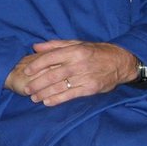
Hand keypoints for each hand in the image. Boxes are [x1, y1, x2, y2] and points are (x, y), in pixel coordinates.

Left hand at [4, 40, 136, 105]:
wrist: (120, 62)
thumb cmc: (96, 51)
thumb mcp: (78, 43)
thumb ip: (55, 45)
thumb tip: (35, 47)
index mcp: (75, 51)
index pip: (50, 58)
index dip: (36, 65)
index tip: (26, 71)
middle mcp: (78, 64)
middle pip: (52, 75)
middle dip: (37, 83)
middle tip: (26, 88)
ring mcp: (84, 77)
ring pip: (60, 87)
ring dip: (44, 93)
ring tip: (34, 98)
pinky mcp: (90, 89)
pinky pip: (70, 95)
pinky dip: (57, 99)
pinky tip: (47, 102)